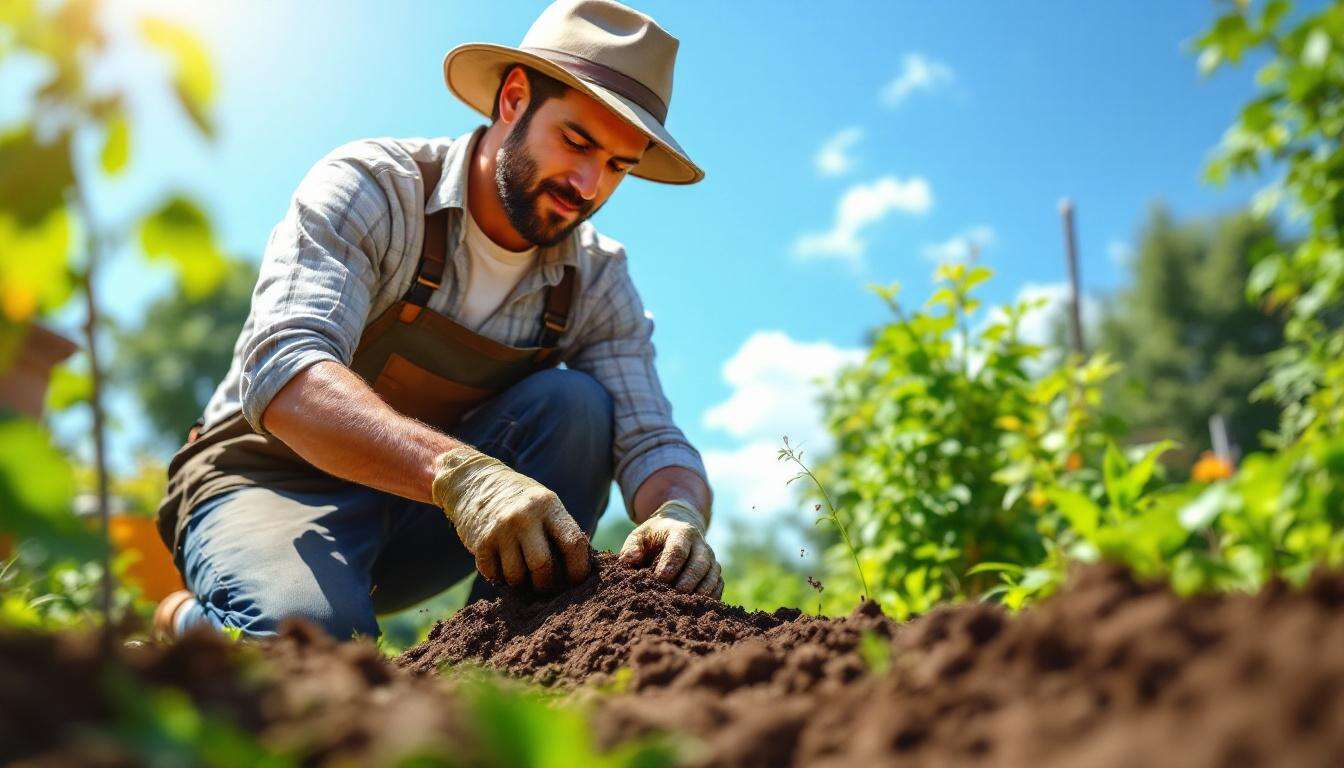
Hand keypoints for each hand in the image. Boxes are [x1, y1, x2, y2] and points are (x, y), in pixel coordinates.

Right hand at [431, 446, 590, 589]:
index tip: (576, 581)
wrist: (475, 481)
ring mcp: (501, 529)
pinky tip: (502, 566)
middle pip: (542, 566)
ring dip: (520, 582)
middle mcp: (524, 516)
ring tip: (522, 574)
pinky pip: (494, 575)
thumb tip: (580, 570)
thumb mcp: (544, 503)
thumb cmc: (520, 500)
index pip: (573, 542)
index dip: (579, 568)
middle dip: (546, 584)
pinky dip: (500, 577)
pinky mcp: (480, 542)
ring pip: (516, 576)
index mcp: (548, 505)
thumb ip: (560, 530)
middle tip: (546, 586)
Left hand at [619, 499, 721, 596]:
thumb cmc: (655, 536)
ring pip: (712, 574)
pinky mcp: (715, 570)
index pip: (678, 548)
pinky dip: (712, 595)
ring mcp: (710, 557)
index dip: (670, 564)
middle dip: (689, 579)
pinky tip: (700, 607)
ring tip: (687, 603)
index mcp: (681, 532)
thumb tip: (629, 560)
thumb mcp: (640, 535)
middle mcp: (700, 544)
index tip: (660, 578)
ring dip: (702, 590)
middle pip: (700, 562)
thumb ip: (632, 546)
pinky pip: (719, 584)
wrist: (678, 527)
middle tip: (676, 593)